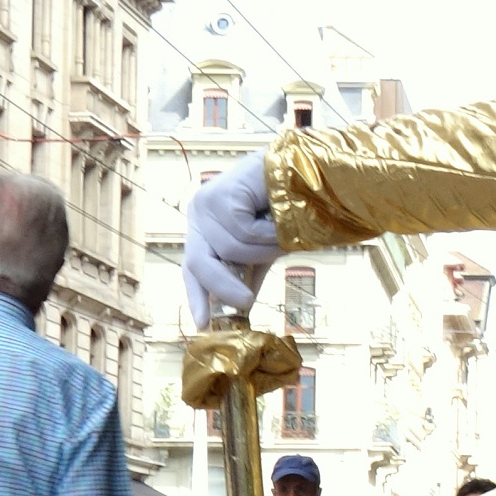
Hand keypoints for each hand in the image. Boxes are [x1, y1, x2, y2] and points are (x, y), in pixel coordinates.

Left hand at [183, 154, 279, 325]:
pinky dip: (266, 233)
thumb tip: (240, 309)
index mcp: (204, 228)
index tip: (202, 323)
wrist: (302, 171)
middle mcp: (199, 214)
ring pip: (230, 249)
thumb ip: (248, 274)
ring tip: (280, 232)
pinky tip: (276, 216)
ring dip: (262, 249)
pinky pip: (243, 232)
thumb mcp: (264, 250)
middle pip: (199, 264)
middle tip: (245, 302)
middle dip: (223, 286)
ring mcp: (206, 202)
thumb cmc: (283, 207)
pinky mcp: (221, 193)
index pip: (192, 268)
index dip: (196, 295)